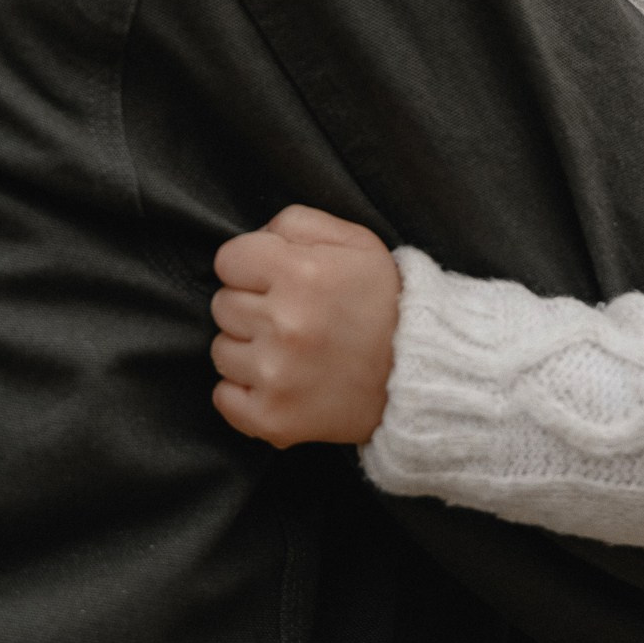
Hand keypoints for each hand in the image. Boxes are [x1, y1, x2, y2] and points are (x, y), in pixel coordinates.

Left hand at [211, 205, 400, 448]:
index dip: (252, 266)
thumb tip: (253, 238)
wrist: (422, 372)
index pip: (228, 260)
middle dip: (252, 305)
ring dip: (248, 349)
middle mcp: (285, 324)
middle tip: (292, 316)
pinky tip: (279, 381)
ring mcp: (277, 376)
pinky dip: (244, 392)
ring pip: (221, 351)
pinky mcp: (274, 419)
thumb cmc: (384, 299)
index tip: (278, 279)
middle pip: (222, 305)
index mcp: (301, 273)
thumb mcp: (353, 240)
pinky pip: (223, 398)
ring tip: (291, 350)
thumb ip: (295, 223)